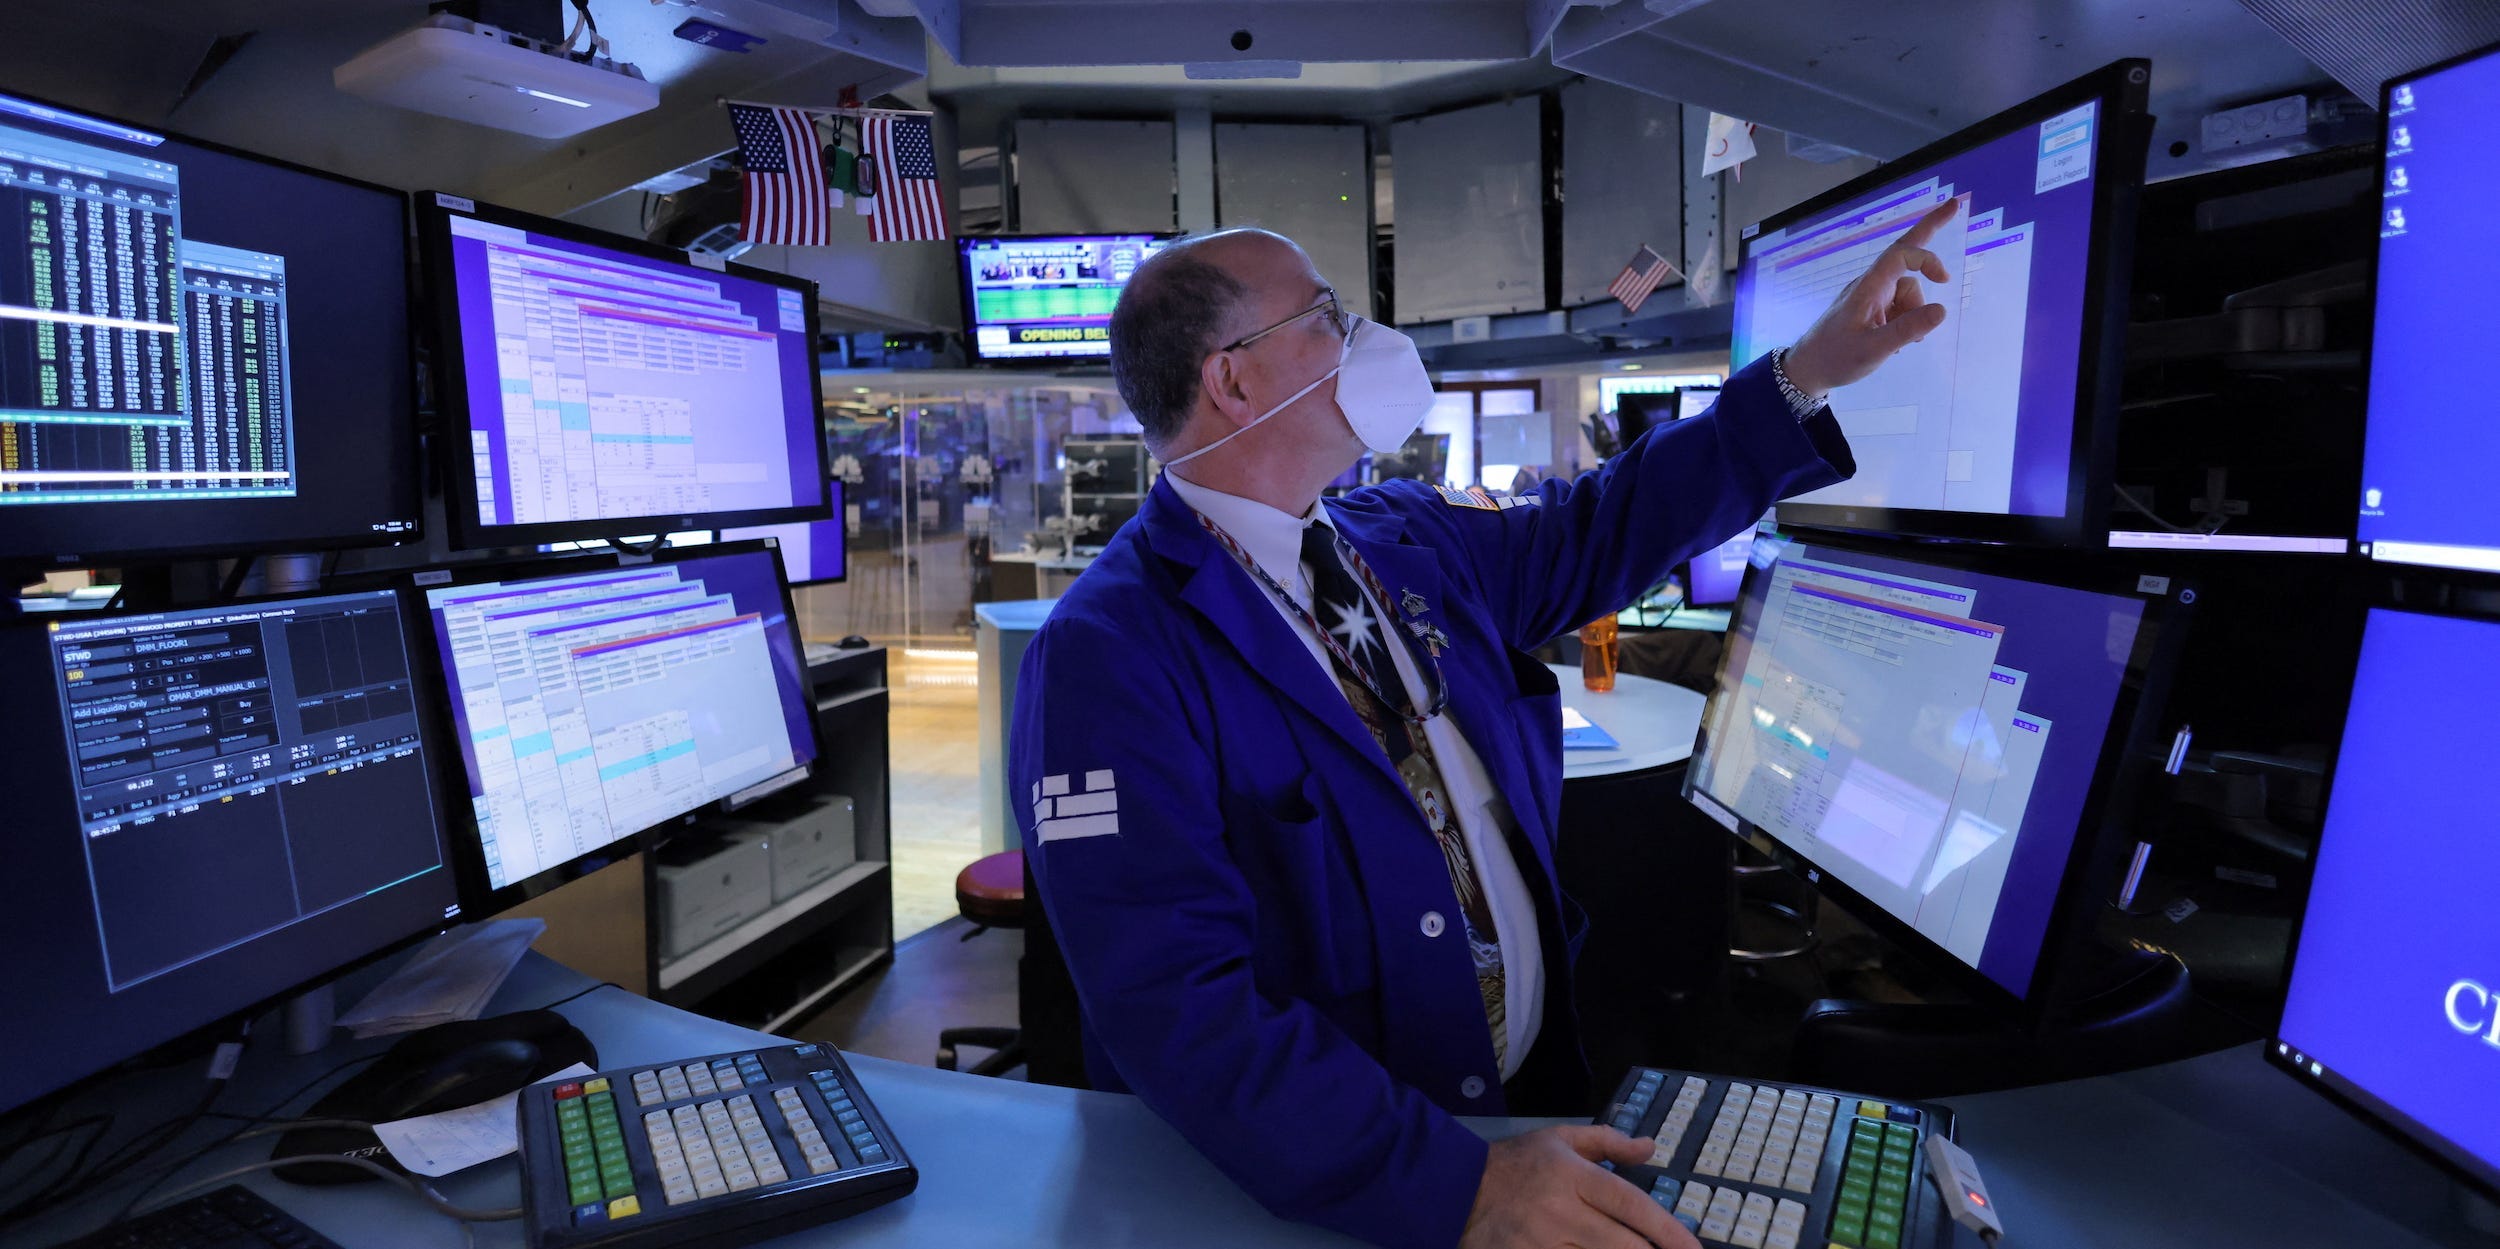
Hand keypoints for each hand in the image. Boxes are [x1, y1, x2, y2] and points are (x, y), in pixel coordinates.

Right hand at [1460, 1125, 1699, 1248]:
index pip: (1630, 1204)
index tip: (1694, 1248)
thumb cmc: (1513, 1163)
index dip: (1668, 1229)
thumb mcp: (1558, 1139)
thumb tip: (1650, 1147)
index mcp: (1572, 1176)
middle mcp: (1561, 1212)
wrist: (1453, 1189)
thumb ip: (1607, 1141)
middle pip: (1622, 1245)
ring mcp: (1542, 1244)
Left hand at [1781, 196, 1965, 397]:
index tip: (1944, 279)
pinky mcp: (1871, 309)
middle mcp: (1871, 285)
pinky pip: (1899, 306)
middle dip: (1929, 229)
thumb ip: (1907, 330)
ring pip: (1907, 292)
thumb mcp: (1873, 349)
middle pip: (1905, 254)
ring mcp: (1872, 296)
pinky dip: (1905, 320)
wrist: (1808, 370)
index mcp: (1869, 287)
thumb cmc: (1835, 358)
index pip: (1901, 254)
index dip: (1926, 258)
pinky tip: (1895, 342)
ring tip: (1899, 342)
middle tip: (1953, 204)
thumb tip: (1941, 310)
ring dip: (1913, 313)